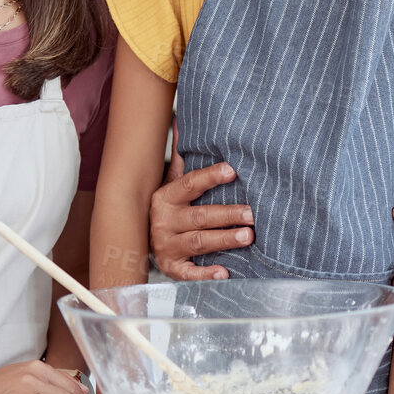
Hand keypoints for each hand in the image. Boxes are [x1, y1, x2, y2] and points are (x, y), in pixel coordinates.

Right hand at [150, 144, 252, 280]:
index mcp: (165, 197)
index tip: (233, 170)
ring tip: (248, 237)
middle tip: (253, 213)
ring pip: (199, 242)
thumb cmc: (169, 207)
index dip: (211, 177)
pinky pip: (189, 273)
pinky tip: (225, 272)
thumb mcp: (170, 182)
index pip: (190, 184)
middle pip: (200, 216)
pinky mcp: (172, 268)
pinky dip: (206, 274)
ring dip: (224, 239)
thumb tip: (179, 118)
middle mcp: (164, 221)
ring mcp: (167, 246)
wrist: (141, 241)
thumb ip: (181, 156)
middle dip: (228, 214)